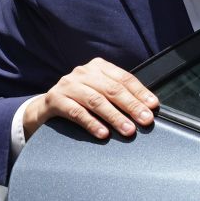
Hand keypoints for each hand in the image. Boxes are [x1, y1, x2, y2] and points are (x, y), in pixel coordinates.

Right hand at [22, 57, 156, 140]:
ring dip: (115, 117)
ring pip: (96, 101)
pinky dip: (92, 124)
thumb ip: (120, 95)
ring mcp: (68, 85)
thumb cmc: (81, 99)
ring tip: (128, 130)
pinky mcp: (55, 99)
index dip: (140, 93)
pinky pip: (77, 112)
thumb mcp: (100, 91)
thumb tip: (147, 108)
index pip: (124, 78)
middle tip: (145, 120)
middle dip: (132, 106)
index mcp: (99, 67)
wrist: (46, 106)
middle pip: (112, 89)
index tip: (153, 106)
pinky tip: (103, 133)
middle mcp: (83, 72)